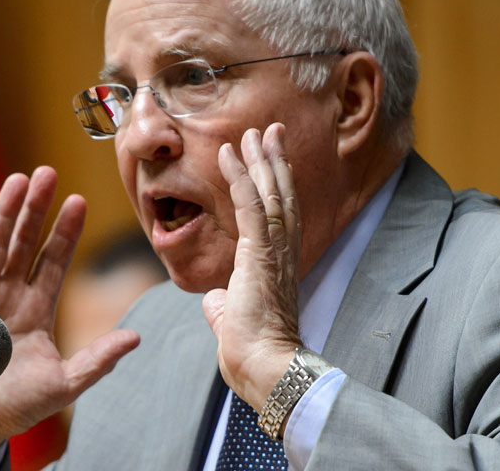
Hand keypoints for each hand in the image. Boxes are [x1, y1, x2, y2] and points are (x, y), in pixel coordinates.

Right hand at [0, 166, 140, 456]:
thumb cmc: (16, 407)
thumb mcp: (65, 383)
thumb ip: (98, 359)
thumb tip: (135, 338)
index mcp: (36, 308)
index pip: (54, 260)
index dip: (66, 231)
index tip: (79, 201)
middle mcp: (9, 293)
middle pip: (25, 241)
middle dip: (37, 208)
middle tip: (48, 173)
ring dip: (5, 210)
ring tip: (19, 179)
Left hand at [204, 124, 302, 411]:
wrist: (264, 368)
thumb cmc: (251, 352)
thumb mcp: (232, 320)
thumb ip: (224, 304)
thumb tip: (216, 301)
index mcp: (277, 265)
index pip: (278, 215)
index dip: (274, 184)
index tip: (268, 157)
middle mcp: (283, 252)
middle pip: (281, 195)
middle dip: (274, 160)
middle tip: (269, 130)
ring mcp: (275, 251)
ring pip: (270, 193)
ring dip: (260, 159)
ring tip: (255, 132)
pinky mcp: (261, 253)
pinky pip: (250, 205)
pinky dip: (240, 176)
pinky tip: (230, 154)